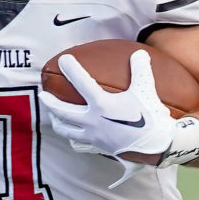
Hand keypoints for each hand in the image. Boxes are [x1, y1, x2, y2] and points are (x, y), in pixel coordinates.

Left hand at [41, 49, 176, 160]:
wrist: (156, 146)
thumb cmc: (150, 117)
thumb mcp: (146, 90)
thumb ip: (140, 70)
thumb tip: (138, 53)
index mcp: (102, 104)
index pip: (82, 83)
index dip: (72, 69)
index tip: (63, 59)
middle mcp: (92, 120)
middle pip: (63, 111)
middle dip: (50, 102)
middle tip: (42, 95)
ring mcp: (93, 135)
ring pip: (66, 130)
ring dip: (57, 122)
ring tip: (53, 117)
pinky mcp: (97, 146)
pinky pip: (78, 141)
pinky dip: (72, 135)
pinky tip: (72, 132)